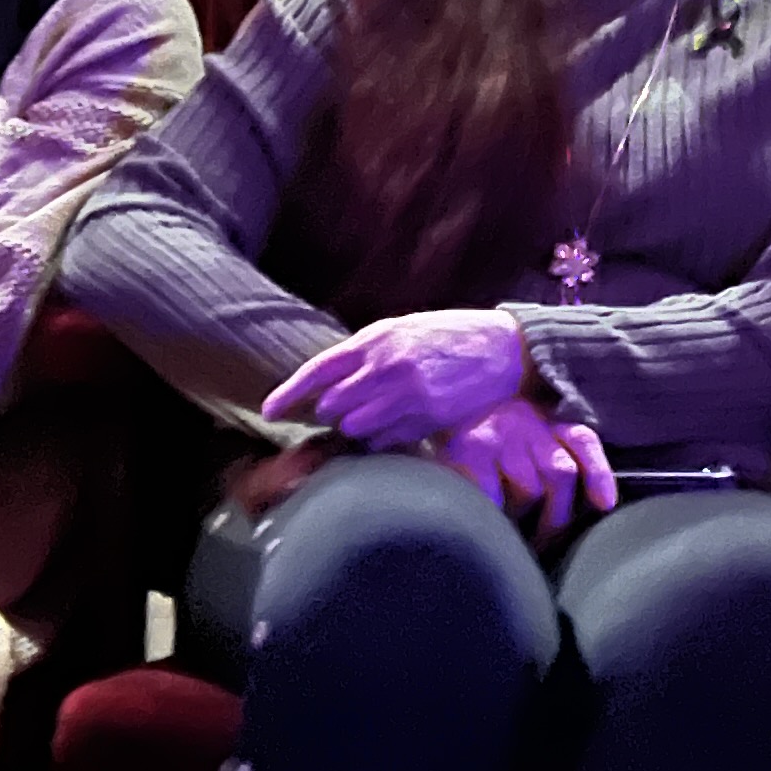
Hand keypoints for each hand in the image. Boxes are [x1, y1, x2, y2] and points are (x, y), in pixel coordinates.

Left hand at [262, 308, 529, 447]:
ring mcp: (406, 397)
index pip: (317, 370)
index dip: (288, 394)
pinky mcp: (425, 420)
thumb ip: (364, 351)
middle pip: (332, 406)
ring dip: (356, 426)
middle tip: (345, 406)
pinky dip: (380, 438)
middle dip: (332, 410)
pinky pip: (383, 441)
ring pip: (355, 428)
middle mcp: (386, 368)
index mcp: (376, 340)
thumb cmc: (447, 336)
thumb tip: (326, 380)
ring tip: (374, 414)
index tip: (269, 411)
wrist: (501, 348)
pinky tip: (395, 423)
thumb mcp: (401, 329)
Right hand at [433, 399, 616, 538]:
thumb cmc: (479, 450)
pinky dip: (495, 516)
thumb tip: (592, 507)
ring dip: (522, 517)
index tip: (605, 504)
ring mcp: (495, 436)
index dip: (598, 473)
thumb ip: (553, 465)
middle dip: (556, 518)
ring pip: (531, 488)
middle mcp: (523, 421)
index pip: (581, 440)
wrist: (428, 414)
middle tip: (541, 542)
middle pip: (561, 473)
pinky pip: (494, 498)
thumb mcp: (519, 446)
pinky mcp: (467, 452)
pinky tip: (488, 521)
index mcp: (541, 420)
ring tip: (509, 528)